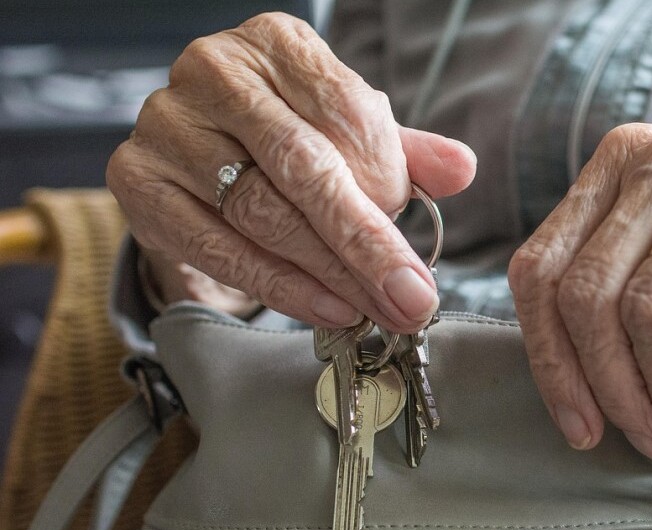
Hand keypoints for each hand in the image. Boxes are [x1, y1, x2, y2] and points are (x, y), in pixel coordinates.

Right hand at [107, 13, 475, 331]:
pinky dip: (277, 285)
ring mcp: (168, 124)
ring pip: (260, 212)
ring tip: (375, 309)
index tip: (418, 242)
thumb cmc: (290, 134)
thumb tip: (460, 169)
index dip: (387, 182)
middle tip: (410, 298)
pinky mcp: (137, 179)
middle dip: (366, 243)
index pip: (346, 111)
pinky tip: (324, 306)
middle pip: (303, 168)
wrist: (203, 147)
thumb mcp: (352, 134)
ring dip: (328, 273)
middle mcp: (216, 71)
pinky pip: (215, 246)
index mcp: (278, 45)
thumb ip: (406, 153)